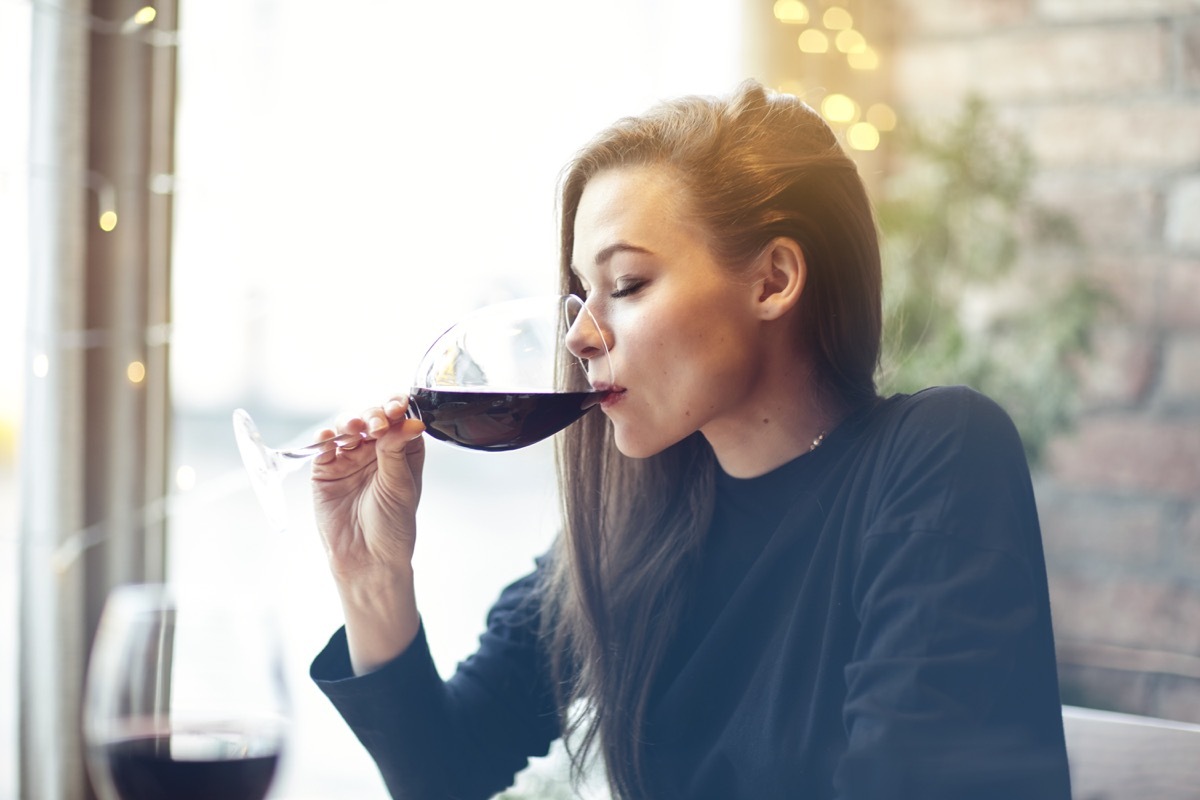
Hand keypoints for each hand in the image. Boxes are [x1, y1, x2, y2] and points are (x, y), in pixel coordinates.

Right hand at [312, 396, 426, 672]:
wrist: (366, 559)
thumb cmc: (392, 526)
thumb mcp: (400, 486)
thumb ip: (397, 451)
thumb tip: (409, 420)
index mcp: (402, 451)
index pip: (400, 419)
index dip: (397, 408)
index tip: (396, 406)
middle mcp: (376, 450)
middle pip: (372, 418)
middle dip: (373, 415)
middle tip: (376, 424)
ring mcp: (350, 458)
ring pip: (348, 428)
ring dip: (350, 422)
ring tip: (354, 428)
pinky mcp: (325, 470)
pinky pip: (324, 447)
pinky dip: (325, 438)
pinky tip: (330, 437)